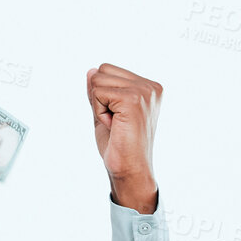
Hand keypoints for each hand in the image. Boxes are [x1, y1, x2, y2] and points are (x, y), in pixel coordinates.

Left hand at [86, 63, 161, 212]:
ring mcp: (144, 91)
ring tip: (116, 124)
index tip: (116, 118)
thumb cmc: (119, 147)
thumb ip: (100, 92)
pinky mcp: (133, 99)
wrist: (130, 170)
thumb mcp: (105, 113)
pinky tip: (114, 126)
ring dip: (99, 106)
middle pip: (102, 70)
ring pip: (98, 80)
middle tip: (115, 122)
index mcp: (148, 88)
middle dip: (99, 97)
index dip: (102, 95)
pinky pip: (98, 92)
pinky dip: (99, 112)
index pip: (108, 70)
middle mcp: (150, 86)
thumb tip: (90, 71)